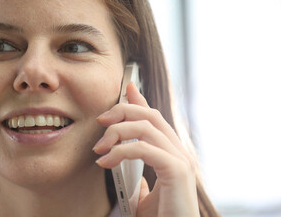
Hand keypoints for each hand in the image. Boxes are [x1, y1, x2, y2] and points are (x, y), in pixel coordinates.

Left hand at [93, 82, 199, 216]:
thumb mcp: (142, 193)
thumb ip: (138, 177)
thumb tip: (127, 170)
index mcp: (171, 153)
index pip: (155, 118)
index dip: (140, 100)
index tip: (126, 88)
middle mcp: (179, 152)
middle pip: (150, 115)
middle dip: (122, 111)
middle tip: (100, 120)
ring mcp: (181, 160)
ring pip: (146, 127)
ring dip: (117, 132)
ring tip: (99, 148)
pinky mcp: (177, 171)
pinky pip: (144, 148)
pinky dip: (120, 151)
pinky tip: (106, 162)